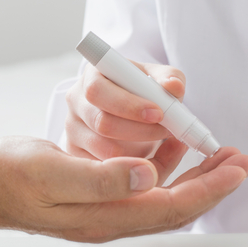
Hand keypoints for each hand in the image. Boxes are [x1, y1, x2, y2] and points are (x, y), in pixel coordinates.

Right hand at [0, 136, 247, 241]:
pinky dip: (171, 168)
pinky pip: (148, 189)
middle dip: (215, 184)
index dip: (210, 187)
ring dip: (197, 177)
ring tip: (221, 154)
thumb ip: (101, 177)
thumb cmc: (11, 174)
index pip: (173, 206)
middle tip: (242, 159)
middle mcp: (112, 219)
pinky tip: (176, 148)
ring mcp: (106, 211)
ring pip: (167, 199)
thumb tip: (148, 175)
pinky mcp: (100, 199)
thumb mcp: (52, 169)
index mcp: (105, 216)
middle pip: (178, 207)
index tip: (237, 166)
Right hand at [65, 59, 185, 159]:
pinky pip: (106, 169)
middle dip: (140, 130)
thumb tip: (173, 86)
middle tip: (168, 131)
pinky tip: (148, 160)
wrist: (130, 111)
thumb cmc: (142, 91)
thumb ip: (169, 78)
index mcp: (91, 77)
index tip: (157, 113)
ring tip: (162, 144)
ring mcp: (74, 132)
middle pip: (101, 123)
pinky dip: (131, 168)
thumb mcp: (157, 79)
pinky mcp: (79, 156)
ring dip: (139, 151)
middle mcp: (77, 103)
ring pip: (105, 150)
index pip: (98, 90)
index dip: (127, 104)